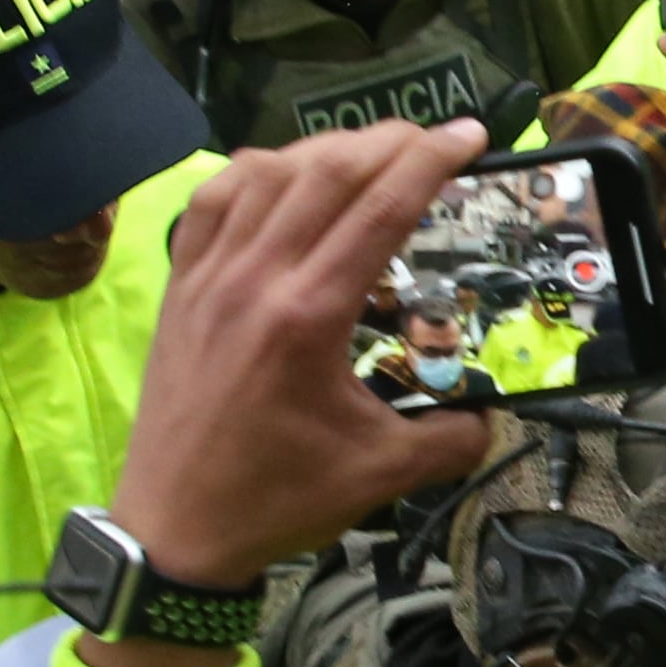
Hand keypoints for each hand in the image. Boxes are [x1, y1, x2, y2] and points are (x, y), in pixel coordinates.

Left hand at [108, 122, 493, 595]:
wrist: (173, 531)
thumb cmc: (273, 500)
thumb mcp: (381, 474)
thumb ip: (452, 439)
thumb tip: (492, 413)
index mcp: (308, 316)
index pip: (380, 208)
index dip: (432, 160)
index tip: (470, 135)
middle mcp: (255, 279)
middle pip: (328, 172)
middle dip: (390, 140)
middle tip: (434, 139)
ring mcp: (209, 277)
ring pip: (268, 172)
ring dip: (326, 149)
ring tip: (368, 153)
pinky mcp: (180, 288)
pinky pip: (213, 201)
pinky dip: (254, 172)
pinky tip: (282, 175)